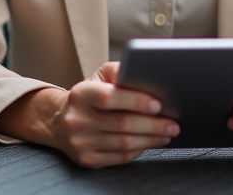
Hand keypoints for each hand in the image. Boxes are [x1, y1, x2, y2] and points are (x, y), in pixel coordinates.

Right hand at [49, 62, 178, 167]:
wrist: (59, 122)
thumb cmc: (89, 97)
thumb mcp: (99, 77)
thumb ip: (121, 72)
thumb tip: (147, 74)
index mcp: (81, 94)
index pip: (110, 97)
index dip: (136, 101)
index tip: (159, 104)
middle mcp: (77, 119)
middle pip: (122, 124)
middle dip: (153, 124)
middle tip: (173, 123)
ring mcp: (81, 142)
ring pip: (124, 143)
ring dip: (151, 138)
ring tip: (167, 132)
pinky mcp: (87, 160)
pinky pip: (120, 157)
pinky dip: (140, 149)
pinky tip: (151, 142)